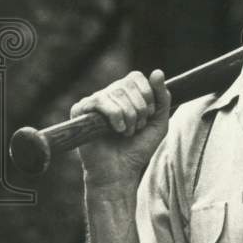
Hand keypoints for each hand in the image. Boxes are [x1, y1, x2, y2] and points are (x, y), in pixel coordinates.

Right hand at [70, 69, 170, 188]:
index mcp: (125, 94)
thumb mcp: (159, 122)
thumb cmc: (137, 148)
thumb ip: (162, 97)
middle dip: (139, 109)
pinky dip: (114, 116)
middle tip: (136, 128)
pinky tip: (115, 130)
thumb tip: (157, 72)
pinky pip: (100, 101)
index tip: (148, 116)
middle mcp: (108, 94)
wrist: (119, 171)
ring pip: (116, 91)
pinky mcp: (80, 110)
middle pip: (127, 84)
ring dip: (128, 116)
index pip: (136, 77)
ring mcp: (93, 101)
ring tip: (126, 132)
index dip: (147, 95)